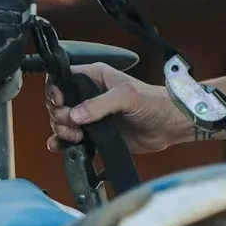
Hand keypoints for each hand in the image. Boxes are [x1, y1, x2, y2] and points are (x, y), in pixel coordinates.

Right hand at [46, 62, 190, 154]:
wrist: (170, 126)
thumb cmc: (153, 102)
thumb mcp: (127, 96)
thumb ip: (99, 104)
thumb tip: (74, 115)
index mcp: (94, 77)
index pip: (62, 79)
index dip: (55, 91)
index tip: (60, 103)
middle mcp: (88, 95)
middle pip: (57, 103)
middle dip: (60, 116)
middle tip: (74, 127)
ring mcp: (90, 116)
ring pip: (61, 122)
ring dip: (62, 131)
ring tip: (77, 138)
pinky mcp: (94, 135)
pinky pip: (70, 139)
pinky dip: (62, 144)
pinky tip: (61, 147)